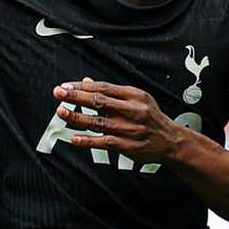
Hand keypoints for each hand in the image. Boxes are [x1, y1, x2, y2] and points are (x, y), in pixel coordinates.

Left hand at [52, 78, 185, 164]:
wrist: (170, 141)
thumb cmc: (149, 116)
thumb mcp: (136, 98)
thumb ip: (111, 91)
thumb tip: (85, 81)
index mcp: (134, 95)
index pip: (103, 88)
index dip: (82, 86)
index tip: (65, 86)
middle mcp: (132, 110)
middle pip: (99, 102)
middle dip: (76, 97)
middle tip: (58, 93)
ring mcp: (130, 129)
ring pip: (98, 122)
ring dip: (77, 117)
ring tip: (61, 111)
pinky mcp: (128, 146)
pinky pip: (104, 142)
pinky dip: (88, 140)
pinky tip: (74, 138)